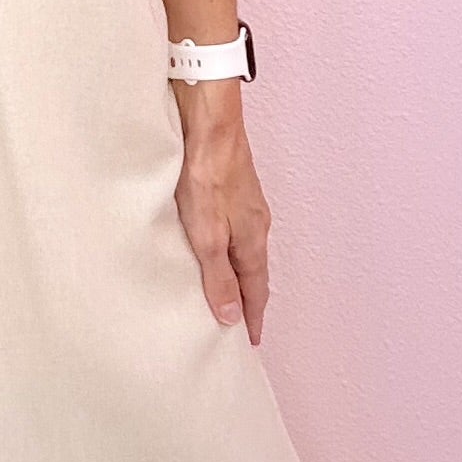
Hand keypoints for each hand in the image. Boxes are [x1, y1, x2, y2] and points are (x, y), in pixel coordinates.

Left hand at [172, 80, 270, 342]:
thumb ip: (217, 274)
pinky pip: (233, 230)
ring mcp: (245, 203)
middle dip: (249, 300)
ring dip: (238, 274)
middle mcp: (255, 222)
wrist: (209, 119)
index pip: (256, 289)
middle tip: (241, 325)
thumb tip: (230, 316)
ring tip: (227, 293)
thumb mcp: (206, 232)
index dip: (253, 317)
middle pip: (253, 271)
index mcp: (252, 238)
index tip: (251, 342)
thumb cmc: (206, 170)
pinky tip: (214, 248)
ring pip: (244, 250)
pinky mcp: (230, 187)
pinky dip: (227, 250)